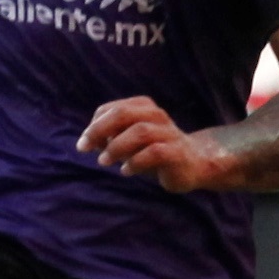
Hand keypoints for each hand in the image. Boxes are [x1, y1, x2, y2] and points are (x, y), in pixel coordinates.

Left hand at [79, 96, 233, 195]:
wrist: (194, 163)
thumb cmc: (155, 152)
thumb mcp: (129, 143)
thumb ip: (110, 139)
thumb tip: (87, 142)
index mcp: (143, 107)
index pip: (111, 109)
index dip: (93, 125)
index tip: (84, 144)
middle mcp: (156, 115)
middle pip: (123, 114)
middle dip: (99, 130)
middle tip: (85, 148)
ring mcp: (169, 133)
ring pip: (140, 131)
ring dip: (117, 147)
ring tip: (104, 161)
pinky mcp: (177, 152)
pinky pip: (154, 152)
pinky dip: (135, 162)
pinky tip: (126, 171)